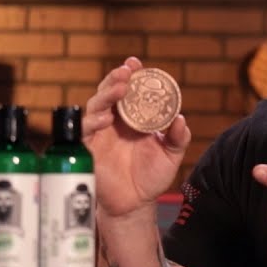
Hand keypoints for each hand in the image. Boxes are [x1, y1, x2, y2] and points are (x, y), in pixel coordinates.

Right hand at [83, 56, 190, 217]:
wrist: (135, 204)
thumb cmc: (150, 177)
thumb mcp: (171, 155)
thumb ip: (178, 137)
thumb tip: (181, 119)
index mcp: (132, 117)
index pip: (129, 90)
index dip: (130, 74)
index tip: (135, 62)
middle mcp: (114, 121)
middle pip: (109, 92)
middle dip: (116, 78)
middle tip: (126, 71)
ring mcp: (99, 133)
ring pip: (96, 106)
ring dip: (105, 94)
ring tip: (119, 88)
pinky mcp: (89, 149)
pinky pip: (85, 131)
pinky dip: (93, 122)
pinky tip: (105, 119)